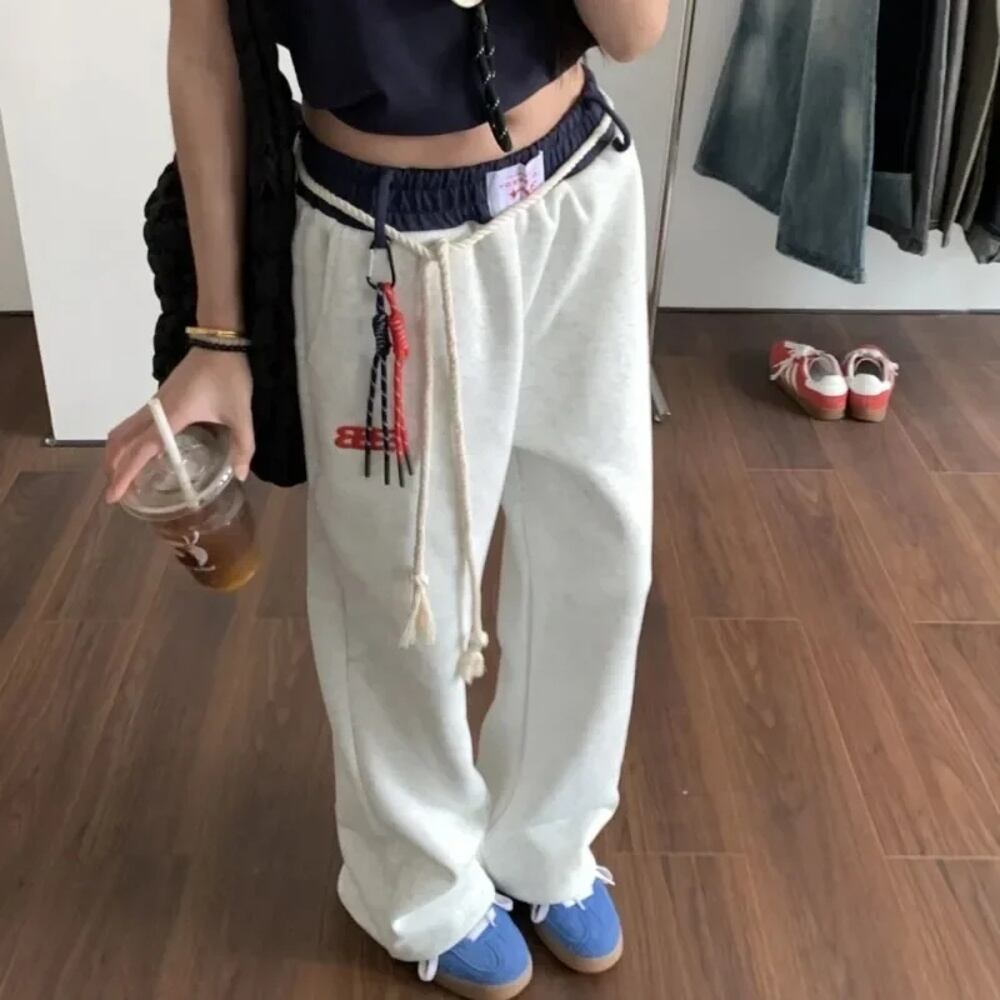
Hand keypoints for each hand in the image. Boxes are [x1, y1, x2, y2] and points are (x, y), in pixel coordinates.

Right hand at [104, 349, 253, 503]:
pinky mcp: (160, 398)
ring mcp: (155, 402)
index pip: (141, 450)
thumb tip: (241, 475)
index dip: (125, 474)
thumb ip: (243, 446)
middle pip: (122, 441)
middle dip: (114, 467)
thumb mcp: (241, 415)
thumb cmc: (229, 376)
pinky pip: (135, 423)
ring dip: (117, 453)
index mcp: (172, 416)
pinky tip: (140, 453)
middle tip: (117, 493)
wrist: (220, 341)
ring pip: (124, 430)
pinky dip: (128, 440)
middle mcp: (156, 410)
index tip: (113, 495)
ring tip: (122, 476)